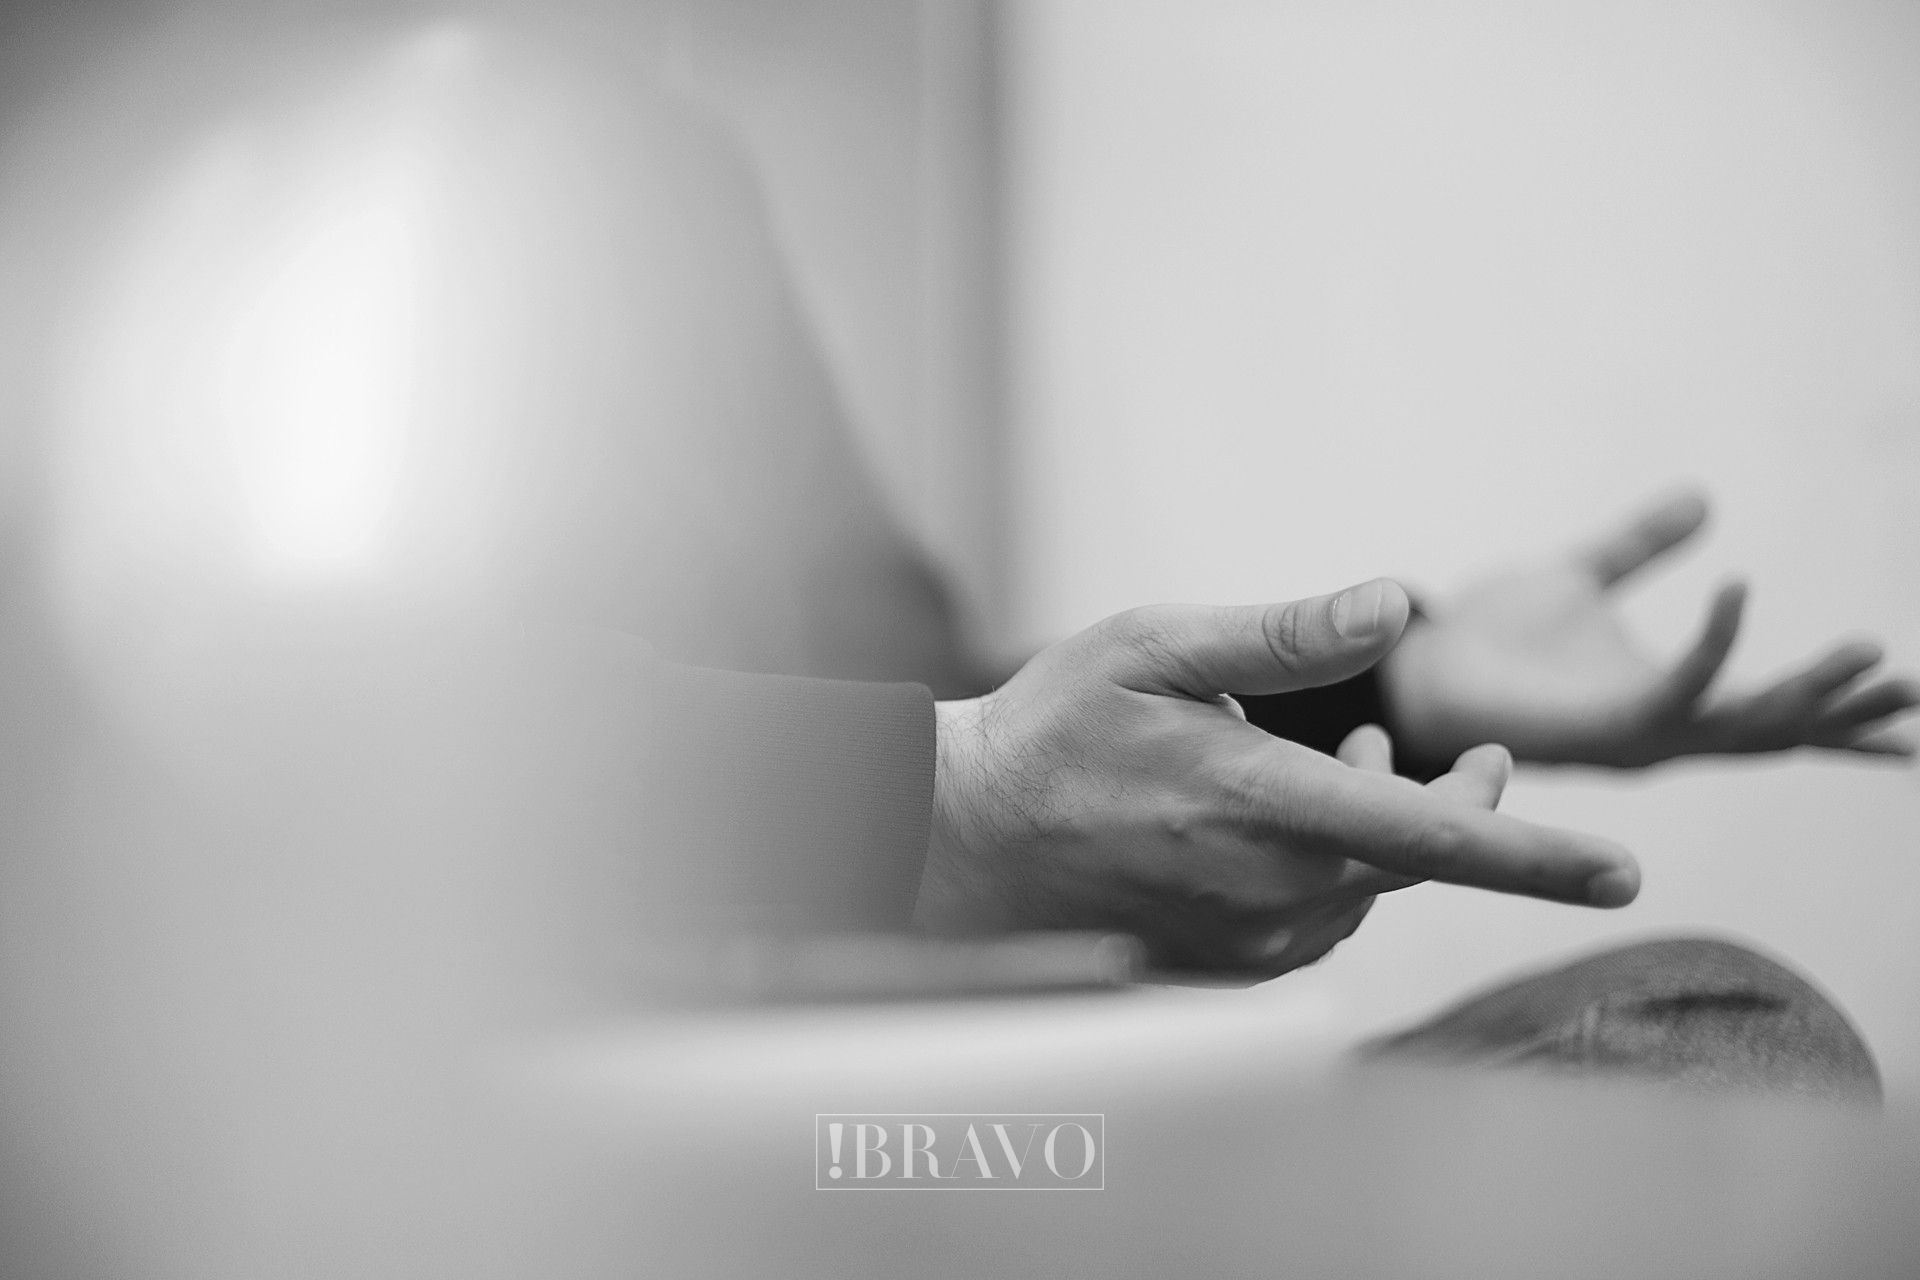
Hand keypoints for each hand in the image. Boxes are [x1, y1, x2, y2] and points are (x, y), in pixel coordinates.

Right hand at [913, 580, 1639, 974]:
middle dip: (1460, 804)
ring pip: (1372, 888)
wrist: (962, 837)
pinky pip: (1324, 917)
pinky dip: (1337, 868)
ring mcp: (1248, 937)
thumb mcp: (1155, 647)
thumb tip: (1398, 604)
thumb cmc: (1054, 729)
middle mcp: (1266, 887)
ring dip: (1384, 828)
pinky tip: (1286, 820)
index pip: (1430, 834)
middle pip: (1417, 859)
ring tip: (1335, 764)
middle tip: (1458, 752)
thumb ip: (1283, 633)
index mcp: (1260, 803)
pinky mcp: (1230, 964)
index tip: (1621, 870)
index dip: (1534, 854)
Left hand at [1380, 491, 1919, 769]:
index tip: (1915, 718)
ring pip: (1744, 725)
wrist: (1419, 660)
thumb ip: (1642, 543)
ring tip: (1870, 654)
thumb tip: (1705, 497)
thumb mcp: (1583, 575)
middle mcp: (1661, 730)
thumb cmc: (1492, 635)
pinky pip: (1674, 691)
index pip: (1772, 714)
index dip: (1841, 720)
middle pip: (1776, 730)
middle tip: (1915, 687)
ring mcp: (1634, 738)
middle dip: (1846, 713)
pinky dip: (1712, 644)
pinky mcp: (1598, 731)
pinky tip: (1737, 587)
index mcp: (1668, 701)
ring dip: (1807, 694)